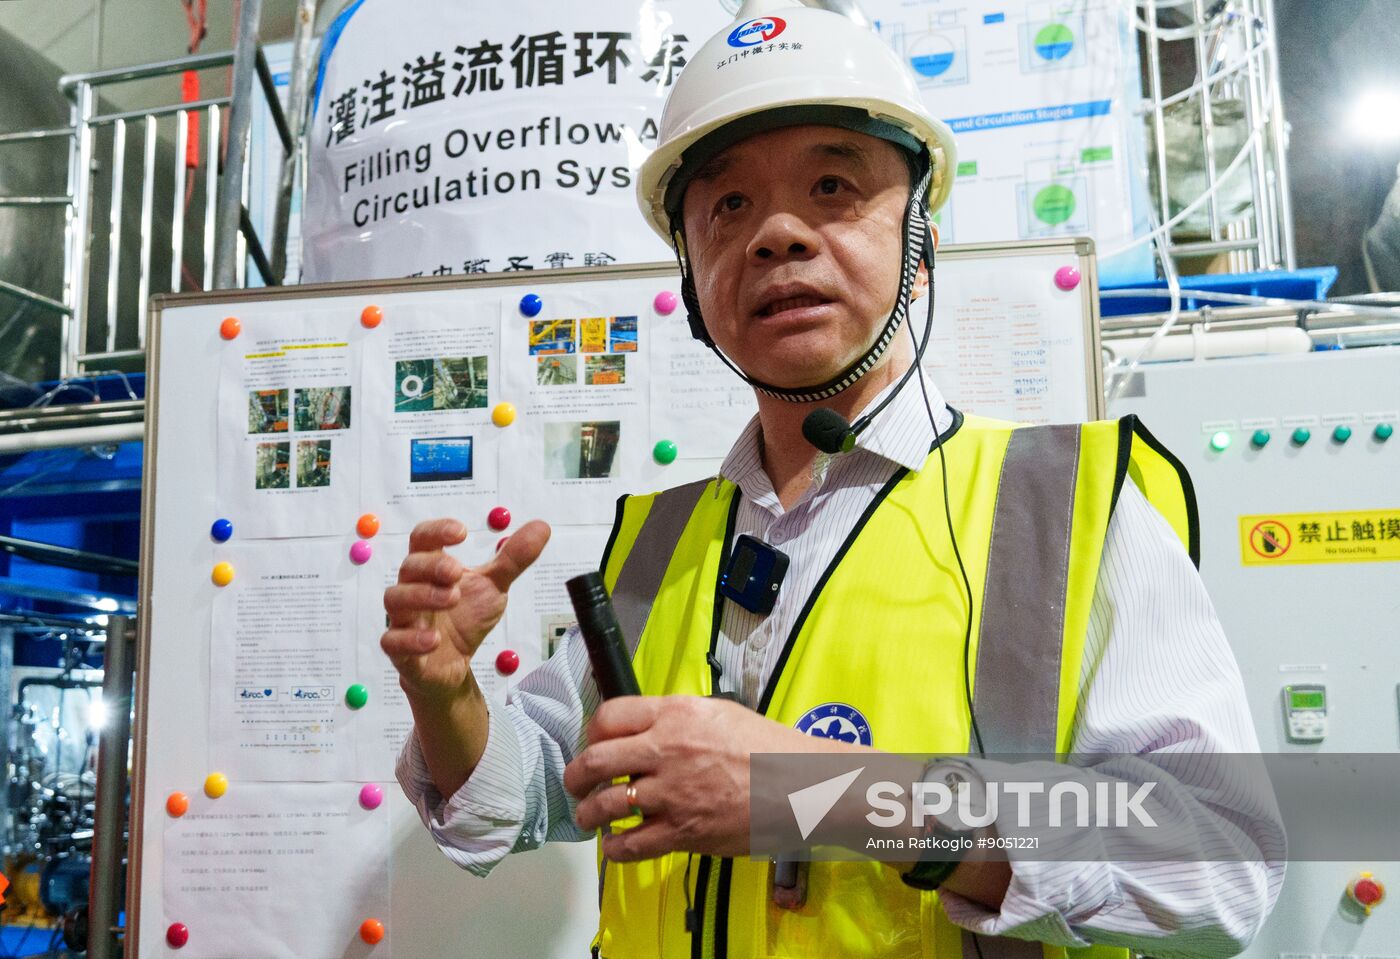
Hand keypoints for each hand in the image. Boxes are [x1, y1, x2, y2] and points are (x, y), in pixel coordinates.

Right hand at [380, 517, 549, 697]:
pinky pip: (392, 642)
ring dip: (422, 596)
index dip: (437, 531)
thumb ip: (514, 559)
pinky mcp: (401, 651)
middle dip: (431, 565)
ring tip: (452, 598)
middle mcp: (412, 589)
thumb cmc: (465, 618)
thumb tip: (542, 527)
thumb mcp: (494, 587)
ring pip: (395, 599)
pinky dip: (411, 639)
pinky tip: (434, 640)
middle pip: (408, 566)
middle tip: (456, 571)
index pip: (423, 540)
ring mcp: (403, 620)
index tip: (461, 531)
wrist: (453, 666)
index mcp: (431, 569)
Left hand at [565, 696, 814, 860]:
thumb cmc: (768, 747)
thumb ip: (676, 719)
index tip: (593, 744)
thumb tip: (644, 730)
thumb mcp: (719, 713)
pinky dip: (615, 847)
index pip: (609, 716)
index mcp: (676, 714)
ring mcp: (672, 794)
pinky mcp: (683, 833)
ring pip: (604, 805)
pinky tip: (616, 844)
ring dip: (589, 813)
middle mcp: (666, 750)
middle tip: (575, 784)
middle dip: (575, 776)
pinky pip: (630, 845)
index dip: (592, 732)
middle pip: (594, 761)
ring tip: (590, 817)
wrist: (802, 786)